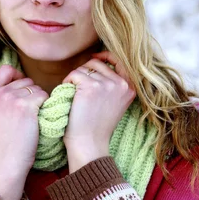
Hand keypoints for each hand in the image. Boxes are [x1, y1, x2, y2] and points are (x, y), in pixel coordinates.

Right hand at [0, 65, 48, 199]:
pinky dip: (45, 104)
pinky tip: (39, 117)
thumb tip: (17, 79)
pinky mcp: (25, 105)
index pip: (5, 69)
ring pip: (35, 87)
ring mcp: (10, 98)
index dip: (18, 75)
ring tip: (32, 117)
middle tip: (28, 111)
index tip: (23, 88)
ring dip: (39, 99)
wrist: (7, 159)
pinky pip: (43, 95)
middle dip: (30, 91)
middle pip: (24, 79)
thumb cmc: (4, 139)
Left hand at [62, 51, 135, 170]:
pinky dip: (67, 81)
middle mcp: (121, 84)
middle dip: (85, 70)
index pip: (120, 60)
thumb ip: (113, 85)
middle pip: (98, 63)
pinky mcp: (91, 86)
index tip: (94, 58)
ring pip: (85, 68)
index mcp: (130, 88)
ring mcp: (107, 84)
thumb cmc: (97, 126)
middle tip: (77, 85)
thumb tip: (99, 61)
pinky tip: (68, 94)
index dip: (105, 56)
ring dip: (75, 77)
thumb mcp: (114, 103)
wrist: (89, 143)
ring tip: (73, 92)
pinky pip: (74, 74)